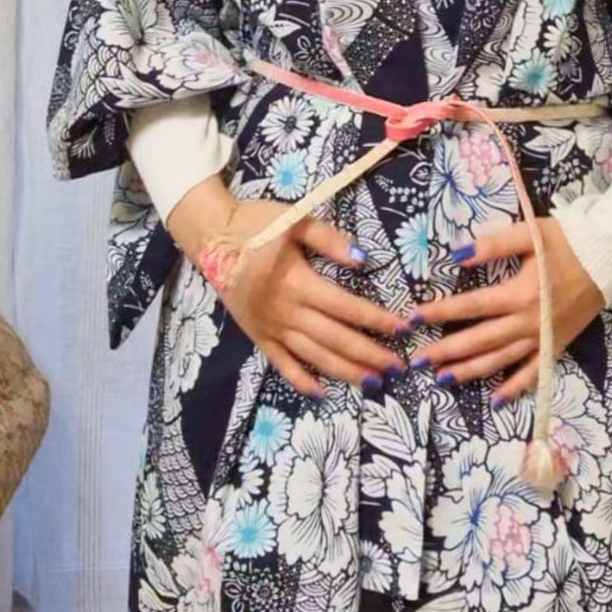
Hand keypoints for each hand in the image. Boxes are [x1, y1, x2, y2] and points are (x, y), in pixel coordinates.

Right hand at [212, 199, 409, 398]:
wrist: (210, 237)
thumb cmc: (255, 224)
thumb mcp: (294, 219)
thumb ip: (330, 239)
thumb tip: (365, 260)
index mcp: (296, 282)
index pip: (345, 307)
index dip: (376, 320)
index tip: (402, 328)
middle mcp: (285, 311)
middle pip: (334, 339)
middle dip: (368, 354)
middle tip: (397, 367)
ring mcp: (269, 328)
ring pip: (313, 357)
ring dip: (345, 371)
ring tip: (373, 382)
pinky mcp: (257, 336)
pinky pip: (281, 364)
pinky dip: (301, 380)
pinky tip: (321, 392)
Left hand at [404, 218, 605, 404]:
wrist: (609, 259)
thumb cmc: (567, 242)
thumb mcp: (529, 234)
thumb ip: (493, 245)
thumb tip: (458, 255)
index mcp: (518, 294)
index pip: (470, 307)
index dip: (439, 313)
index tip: (413, 319)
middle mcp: (527, 322)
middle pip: (479, 341)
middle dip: (445, 351)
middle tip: (416, 360)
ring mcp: (542, 338)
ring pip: (500, 361)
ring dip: (469, 372)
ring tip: (442, 379)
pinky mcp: (556, 346)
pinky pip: (533, 373)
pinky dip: (515, 387)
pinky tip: (496, 399)